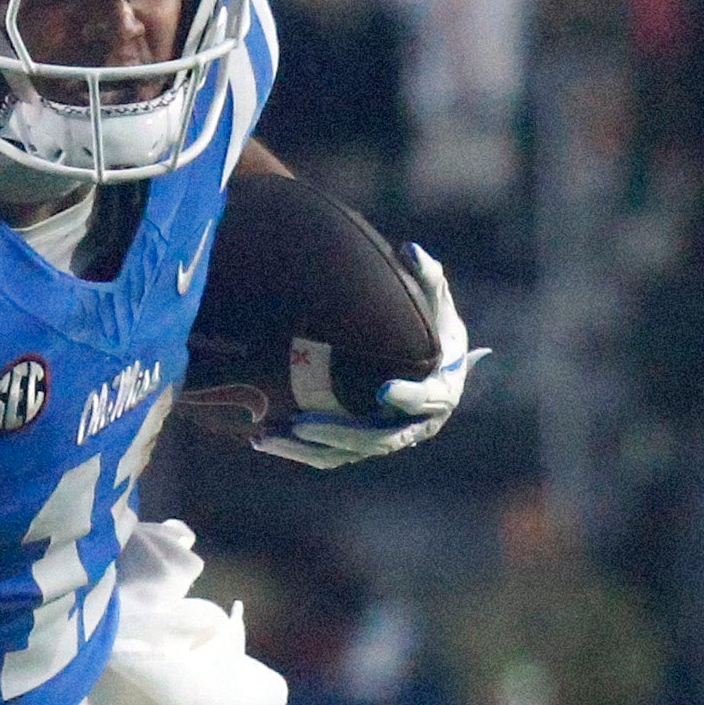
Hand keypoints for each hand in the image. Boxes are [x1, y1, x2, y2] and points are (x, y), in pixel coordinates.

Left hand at [255, 245, 480, 469]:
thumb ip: (428, 278)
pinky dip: (299, 451)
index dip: (408, 397)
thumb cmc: (433, 330)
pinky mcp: (361, 444)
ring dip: (308, 448)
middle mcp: (416, 423)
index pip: (426, 398)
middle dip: (341, 432)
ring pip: (347, 452)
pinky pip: (330, 455)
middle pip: (380, 437)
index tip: (384, 391)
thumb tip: (410, 250)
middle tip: (303, 423)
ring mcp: (386, 437)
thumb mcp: (437, 304)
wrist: (432, 364)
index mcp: (441, 390)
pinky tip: (263, 438)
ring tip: (269, 436)